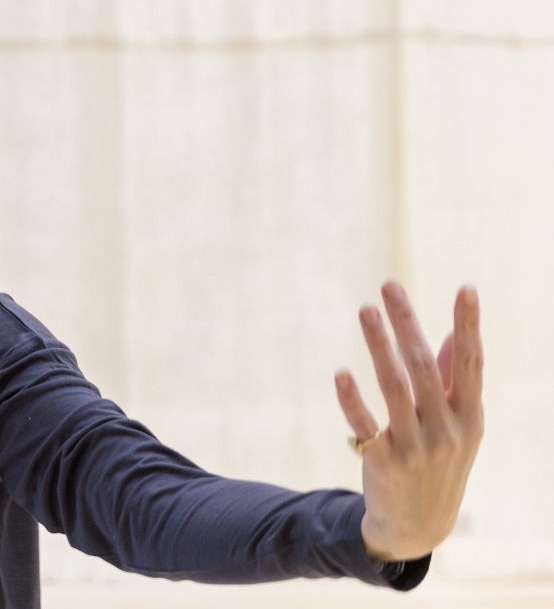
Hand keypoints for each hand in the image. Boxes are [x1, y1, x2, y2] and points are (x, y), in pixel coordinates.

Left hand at [333, 282, 483, 561]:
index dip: (469, 326)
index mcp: (470, 416)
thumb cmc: (441, 461)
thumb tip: (454, 334)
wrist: (419, 525)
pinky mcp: (383, 462)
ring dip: (379, 346)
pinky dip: (352, 400)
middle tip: (389, 286)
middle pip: (423, 367)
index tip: (466, 288)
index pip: (471, 364)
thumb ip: (452, 381)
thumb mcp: (458, 426)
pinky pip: (365, 425)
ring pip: (393, 388)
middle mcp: (447, 430)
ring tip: (365, 311)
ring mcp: (416, 447)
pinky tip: (341, 374)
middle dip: (407, 323)